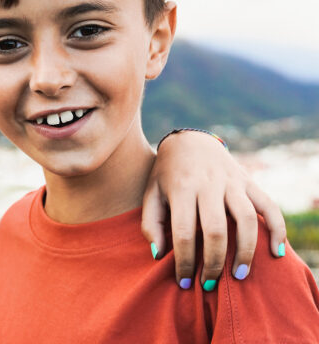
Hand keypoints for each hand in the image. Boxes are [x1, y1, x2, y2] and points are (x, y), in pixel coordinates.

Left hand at [141, 130, 286, 288]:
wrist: (188, 142)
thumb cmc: (166, 175)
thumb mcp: (150, 194)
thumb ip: (151, 224)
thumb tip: (158, 255)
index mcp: (181, 188)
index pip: (183, 232)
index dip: (184, 262)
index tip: (184, 283)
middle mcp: (208, 184)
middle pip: (216, 229)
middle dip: (213, 263)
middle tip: (209, 284)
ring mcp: (231, 181)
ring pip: (246, 219)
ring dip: (245, 251)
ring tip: (239, 275)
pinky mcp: (249, 181)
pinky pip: (269, 205)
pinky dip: (277, 228)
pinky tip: (275, 252)